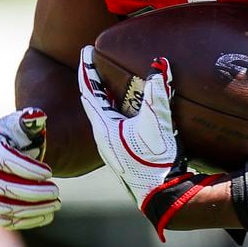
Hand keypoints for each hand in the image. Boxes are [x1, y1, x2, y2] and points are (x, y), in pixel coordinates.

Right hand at [0, 108, 60, 229]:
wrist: (10, 148)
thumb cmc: (18, 134)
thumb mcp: (23, 123)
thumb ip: (31, 119)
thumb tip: (37, 116)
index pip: (3, 160)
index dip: (27, 168)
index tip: (50, 172)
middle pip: (1, 187)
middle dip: (31, 192)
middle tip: (56, 191)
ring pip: (1, 208)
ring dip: (30, 209)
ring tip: (55, 204)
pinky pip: (3, 220)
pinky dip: (25, 220)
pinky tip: (47, 215)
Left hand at [78, 46, 221, 238]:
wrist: (162, 196)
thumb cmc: (155, 161)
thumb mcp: (156, 123)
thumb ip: (158, 92)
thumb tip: (160, 63)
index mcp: (103, 126)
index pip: (89, 90)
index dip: (87, 68)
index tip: (85, 49)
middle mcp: (102, 135)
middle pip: (92, 99)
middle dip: (92, 78)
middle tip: (94, 59)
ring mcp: (111, 144)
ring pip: (102, 111)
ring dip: (103, 93)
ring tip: (107, 78)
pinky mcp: (122, 151)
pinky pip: (113, 121)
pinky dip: (114, 107)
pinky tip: (125, 106)